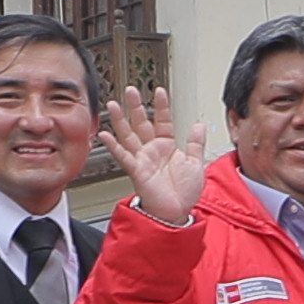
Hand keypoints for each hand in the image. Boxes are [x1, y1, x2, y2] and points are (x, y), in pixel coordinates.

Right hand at [101, 92, 213, 226]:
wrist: (177, 213)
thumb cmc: (184, 193)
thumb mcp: (196, 164)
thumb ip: (196, 143)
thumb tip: (198, 125)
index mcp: (167, 147)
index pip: (163, 120)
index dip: (161, 106)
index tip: (159, 91)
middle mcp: (152, 151)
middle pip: (141, 123)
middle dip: (135, 106)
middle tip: (130, 90)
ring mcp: (143, 160)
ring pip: (128, 135)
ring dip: (120, 120)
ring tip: (112, 104)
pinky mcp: (137, 171)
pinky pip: (123, 156)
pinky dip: (113, 146)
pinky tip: (105, 134)